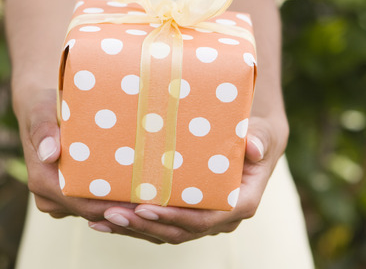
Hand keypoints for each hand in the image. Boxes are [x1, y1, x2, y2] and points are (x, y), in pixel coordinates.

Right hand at [14, 87, 166, 242]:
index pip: (83, 204)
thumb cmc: (43, 106)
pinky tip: (142, 190)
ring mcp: (60, 200)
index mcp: (42, 181)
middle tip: (158, 201)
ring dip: (122, 205)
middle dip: (124, 208)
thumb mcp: (42, 110)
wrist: (41, 109)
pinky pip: (95, 202)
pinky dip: (116, 198)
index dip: (113, 206)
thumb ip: (44, 130)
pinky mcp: (70, 196)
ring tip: (155, 196)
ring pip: (96, 210)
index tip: (142, 201)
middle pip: (93, 211)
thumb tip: (49, 154)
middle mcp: (50, 197)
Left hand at [87, 113, 288, 243]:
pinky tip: (105, 218)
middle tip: (112, 214)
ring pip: (167, 233)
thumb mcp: (264, 132)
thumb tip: (254, 147)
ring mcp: (203, 219)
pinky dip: (134, 223)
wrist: (254, 140)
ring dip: (134, 229)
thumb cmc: (258, 134)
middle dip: (145, 226)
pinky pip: (160, 225)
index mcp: (241, 203)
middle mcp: (221, 217)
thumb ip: (259, 138)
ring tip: (102, 219)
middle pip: (180, 231)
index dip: (175, 217)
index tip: (146, 208)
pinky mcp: (187, 214)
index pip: (206, 218)